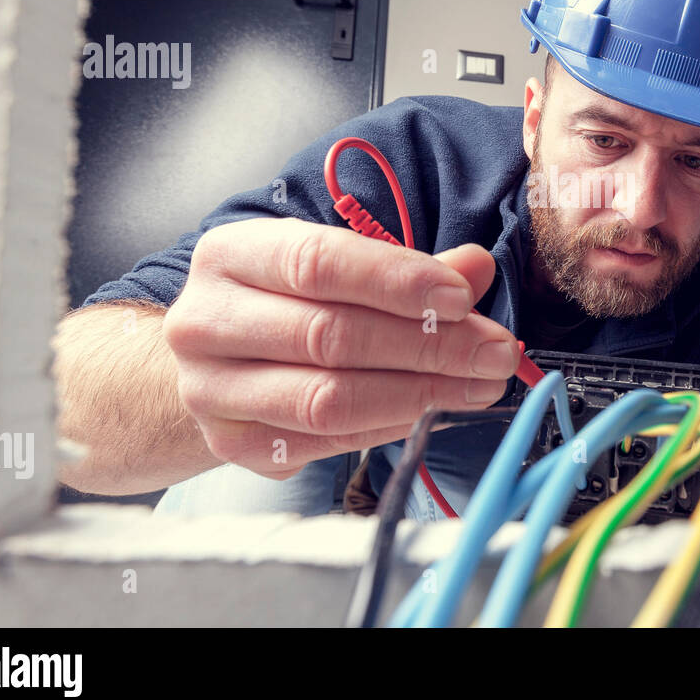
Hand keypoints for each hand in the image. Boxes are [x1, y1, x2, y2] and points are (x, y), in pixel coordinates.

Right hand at [162, 217, 521, 478]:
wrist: (211, 362)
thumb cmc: (281, 303)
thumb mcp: (331, 265)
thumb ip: (402, 268)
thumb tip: (475, 266)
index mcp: (230, 255)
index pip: (318, 263)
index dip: (396, 281)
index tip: (462, 297)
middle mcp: (206, 321)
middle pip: (330, 336)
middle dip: (428, 346)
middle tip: (494, 351)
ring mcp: (211, 390)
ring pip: (329, 399)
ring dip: (420, 394)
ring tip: (478, 385)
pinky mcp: (233, 444)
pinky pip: (327, 441)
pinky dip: (391, 426)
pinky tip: (434, 410)